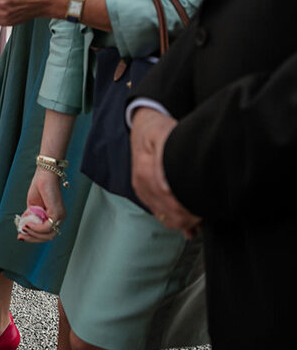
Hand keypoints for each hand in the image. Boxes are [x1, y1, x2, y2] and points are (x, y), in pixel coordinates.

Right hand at [18, 168, 66, 242]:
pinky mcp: (57, 213)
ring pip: (48, 234)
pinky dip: (36, 228)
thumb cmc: (39, 187)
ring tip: (24, 228)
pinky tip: (28, 224)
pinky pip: (47, 227)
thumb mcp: (32, 206)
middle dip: (33, 238)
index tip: (21, 236)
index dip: (34, 237)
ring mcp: (60, 216)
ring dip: (34, 234)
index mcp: (55, 217)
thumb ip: (31, 217)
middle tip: (21, 236)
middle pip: (49, 237)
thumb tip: (23, 228)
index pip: (47, 234)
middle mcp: (60, 218)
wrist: (44, 175)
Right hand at [131, 107, 201, 235]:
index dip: (191, 209)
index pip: (170, 200)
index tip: (206, 208)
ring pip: (165, 217)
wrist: (143, 125)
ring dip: (184, 223)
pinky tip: (189, 224)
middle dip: (190, 219)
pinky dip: (175, 221)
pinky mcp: (144, 193)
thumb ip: (165, 157)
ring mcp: (142, 189)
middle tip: (208, 214)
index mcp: (145, 170)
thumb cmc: (159, 129)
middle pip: (169, 213)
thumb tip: (167, 187)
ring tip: (200, 221)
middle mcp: (141, 182)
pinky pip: (159, 213)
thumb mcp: (165, 135)